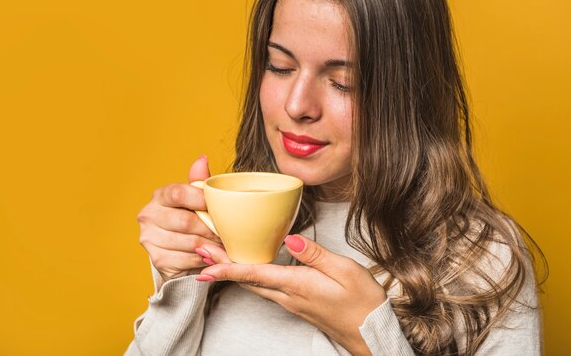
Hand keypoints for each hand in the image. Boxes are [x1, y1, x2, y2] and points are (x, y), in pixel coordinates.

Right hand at [137, 156, 221, 282]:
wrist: (182, 253)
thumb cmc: (193, 220)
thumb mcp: (197, 200)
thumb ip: (199, 182)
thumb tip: (202, 159)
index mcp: (159, 196)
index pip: (178, 193)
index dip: (201, 200)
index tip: (219, 208)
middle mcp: (148, 215)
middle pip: (186, 221)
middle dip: (211, 228)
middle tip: (228, 232)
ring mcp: (150, 239)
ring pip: (190, 242)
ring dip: (212, 245)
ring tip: (225, 244)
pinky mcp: (158, 260)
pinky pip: (189, 260)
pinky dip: (205, 259)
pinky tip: (212, 255)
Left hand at [198, 235, 385, 355]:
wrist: (369, 331)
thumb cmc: (361, 301)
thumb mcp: (344, 270)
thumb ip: (314, 254)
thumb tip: (288, 238)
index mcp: (297, 285)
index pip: (254, 275)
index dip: (227, 268)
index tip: (205, 263)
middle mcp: (288, 296)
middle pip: (247, 280)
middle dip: (221, 266)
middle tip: (200, 250)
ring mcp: (290, 301)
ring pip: (254, 285)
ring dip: (232, 271)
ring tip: (216, 257)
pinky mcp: (295, 302)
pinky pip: (264, 289)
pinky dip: (248, 277)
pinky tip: (246, 269)